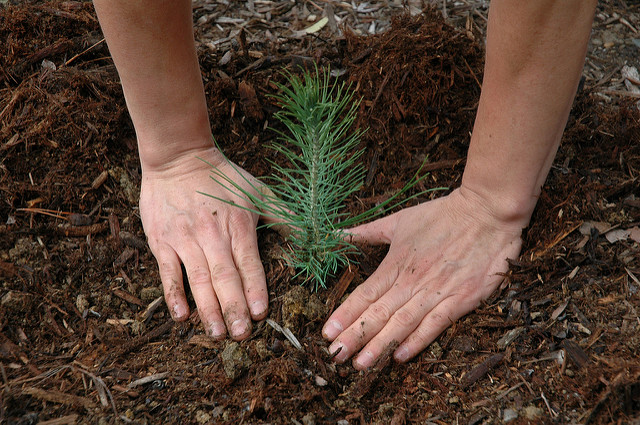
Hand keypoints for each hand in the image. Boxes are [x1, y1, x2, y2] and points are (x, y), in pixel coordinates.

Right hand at [139, 146, 267, 339]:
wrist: (178, 157)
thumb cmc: (222, 176)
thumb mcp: (258, 191)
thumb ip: (284, 216)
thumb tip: (314, 235)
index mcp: (238, 225)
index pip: (249, 263)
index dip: (255, 289)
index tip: (261, 314)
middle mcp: (212, 234)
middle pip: (224, 276)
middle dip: (234, 307)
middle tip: (242, 335)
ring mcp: (185, 239)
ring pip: (198, 279)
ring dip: (208, 308)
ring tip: (217, 333)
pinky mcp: (162, 241)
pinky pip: (168, 272)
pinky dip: (174, 294)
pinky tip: (182, 315)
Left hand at [322, 187, 523, 368]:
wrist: (487, 212)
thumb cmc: (442, 215)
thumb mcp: (400, 220)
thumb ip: (368, 232)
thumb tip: (338, 234)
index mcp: (396, 262)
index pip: (365, 294)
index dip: (345, 315)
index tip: (327, 333)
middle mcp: (412, 281)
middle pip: (378, 313)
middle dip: (355, 336)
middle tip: (335, 356)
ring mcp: (437, 291)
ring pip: (402, 323)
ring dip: (380, 345)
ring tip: (360, 364)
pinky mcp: (461, 299)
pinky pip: (435, 325)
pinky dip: (417, 341)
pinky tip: (400, 357)